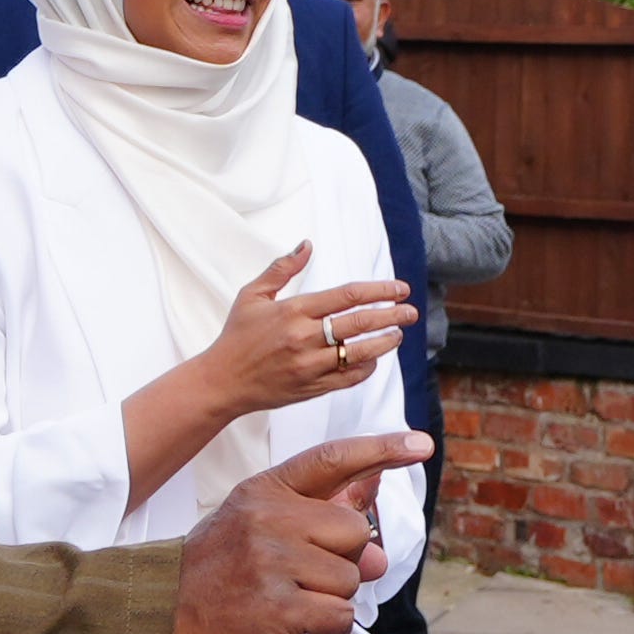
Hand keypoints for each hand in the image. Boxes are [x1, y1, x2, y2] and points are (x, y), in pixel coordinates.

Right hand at [166, 431, 432, 633]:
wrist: (158, 612)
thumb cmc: (216, 567)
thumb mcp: (255, 520)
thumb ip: (315, 511)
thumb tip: (376, 518)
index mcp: (267, 490)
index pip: (332, 461)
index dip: (382, 450)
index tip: (422, 445)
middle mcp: (271, 519)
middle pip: (356, 532)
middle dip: (345, 559)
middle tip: (307, 574)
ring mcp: (274, 564)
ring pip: (351, 578)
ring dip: (334, 597)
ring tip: (293, 600)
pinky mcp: (279, 609)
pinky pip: (340, 616)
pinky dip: (330, 628)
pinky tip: (301, 626)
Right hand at [203, 242, 416, 417]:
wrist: (223, 382)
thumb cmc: (237, 336)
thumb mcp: (252, 295)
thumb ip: (281, 269)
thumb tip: (307, 245)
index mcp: (293, 311)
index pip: (346, 296)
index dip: (378, 291)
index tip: (400, 289)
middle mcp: (304, 338)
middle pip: (359, 324)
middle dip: (391, 315)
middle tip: (411, 311)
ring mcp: (310, 366)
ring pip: (359, 353)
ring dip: (385, 342)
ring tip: (398, 333)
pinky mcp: (312, 388)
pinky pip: (349, 378)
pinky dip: (366, 368)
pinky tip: (375, 358)